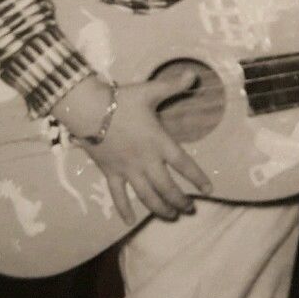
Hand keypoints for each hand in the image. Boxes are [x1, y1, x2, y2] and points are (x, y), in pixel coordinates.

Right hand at [53, 73, 212, 224]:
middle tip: (190, 209)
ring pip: (147, 196)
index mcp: (159, 142)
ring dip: (161, 209)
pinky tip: (129, 222)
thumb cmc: (121, 101)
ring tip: (172, 216)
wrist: (89, 110)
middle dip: (180, 201)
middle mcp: (146, 161)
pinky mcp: (110, 173)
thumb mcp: (150, 91)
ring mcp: (128, 170)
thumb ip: (173, 86)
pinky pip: (118, 196)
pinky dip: (124, 209)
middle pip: (167, 188)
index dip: (198, 178)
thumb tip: (193, 75)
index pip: (184, 164)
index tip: (208, 190)